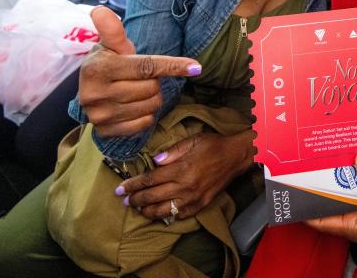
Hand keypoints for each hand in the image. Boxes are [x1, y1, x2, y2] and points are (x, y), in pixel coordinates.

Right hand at [78, 6, 201, 137]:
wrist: (90, 91)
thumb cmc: (108, 62)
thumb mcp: (110, 45)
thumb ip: (112, 29)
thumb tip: (100, 9)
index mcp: (98, 68)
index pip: (145, 67)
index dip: (172, 65)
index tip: (195, 67)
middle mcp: (95, 93)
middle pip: (151, 88)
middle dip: (153, 81)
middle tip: (141, 77)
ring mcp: (100, 115)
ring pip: (150, 106)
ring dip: (152, 98)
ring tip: (137, 90)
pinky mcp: (106, 131)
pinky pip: (144, 123)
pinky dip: (145, 115)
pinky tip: (133, 107)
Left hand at [117, 130, 254, 221]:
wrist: (236, 156)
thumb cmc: (213, 145)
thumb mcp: (192, 141)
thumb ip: (172, 151)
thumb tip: (154, 161)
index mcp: (181, 169)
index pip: (150, 180)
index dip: (133, 185)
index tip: (120, 189)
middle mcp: (185, 186)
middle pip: (153, 197)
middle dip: (135, 200)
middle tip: (125, 200)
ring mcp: (193, 198)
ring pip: (164, 210)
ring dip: (147, 211)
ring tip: (139, 209)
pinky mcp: (201, 204)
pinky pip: (180, 215)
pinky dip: (168, 216)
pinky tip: (160, 213)